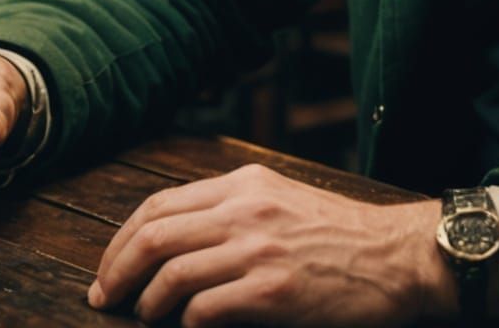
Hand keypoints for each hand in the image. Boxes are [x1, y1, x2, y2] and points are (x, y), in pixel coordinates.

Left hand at [87, 164, 451, 324]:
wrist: (394, 257)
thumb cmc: (339, 236)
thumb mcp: (281, 201)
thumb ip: (232, 211)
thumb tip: (173, 242)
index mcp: (245, 184)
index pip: (160, 204)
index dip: (122, 239)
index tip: (109, 268)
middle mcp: (247, 210)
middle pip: (155, 234)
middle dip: (116, 271)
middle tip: (104, 298)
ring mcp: (259, 250)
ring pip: (172, 273)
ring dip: (146, 303)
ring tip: (144, 317)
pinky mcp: (272, 293)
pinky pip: (203, 311)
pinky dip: (185, 324)